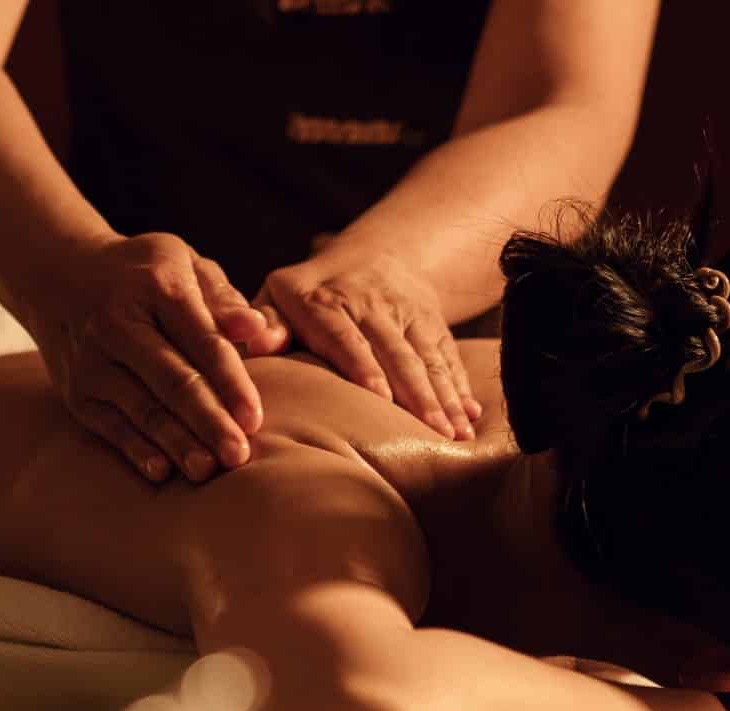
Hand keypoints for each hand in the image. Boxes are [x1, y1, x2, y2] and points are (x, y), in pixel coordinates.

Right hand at [23, 233, 274, 483]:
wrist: (56, 273)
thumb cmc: (142, 273)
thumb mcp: (184, 264)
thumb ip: (224, 299)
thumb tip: (259, 331)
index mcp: (157, 286)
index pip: (202, 341)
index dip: (231, 382)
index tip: (255, 419)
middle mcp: (119, 323)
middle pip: (172, 380)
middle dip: (208, 421)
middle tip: (238, 456)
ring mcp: (92, 359)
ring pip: (142, 408)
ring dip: (176, 442)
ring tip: (207, 471)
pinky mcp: (76, 391)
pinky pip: (110, 425)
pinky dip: (135, 449)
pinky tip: (161, 472)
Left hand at [253, 248, 481, 440]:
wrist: (373, 257)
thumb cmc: (307, 297)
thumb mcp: (278, 299)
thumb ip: (264, 322)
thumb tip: (259, 340)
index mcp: (323, 300)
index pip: (345, 335)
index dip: (363, 365)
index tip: (378, 396)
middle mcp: (370, 303)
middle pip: (395, 352)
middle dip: (415, 393)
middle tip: (430, 432)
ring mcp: (407, 313)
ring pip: (427, 357)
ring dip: (443, 397)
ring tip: (455, 434)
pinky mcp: (434, 324)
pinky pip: (449, 357)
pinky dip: (460, 387)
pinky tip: (470, 418)